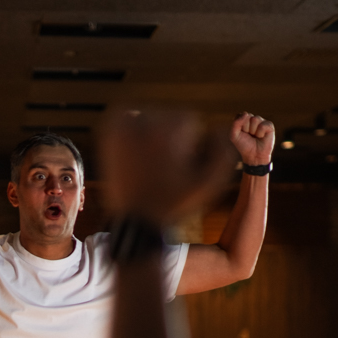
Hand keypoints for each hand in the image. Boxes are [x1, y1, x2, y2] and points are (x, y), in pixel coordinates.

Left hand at [100, 110, 233, 223]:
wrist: (135, 219)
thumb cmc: (175, 202)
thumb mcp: (210, 183)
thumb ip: (226, 150)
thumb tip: (223, 125)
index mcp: (173, 124)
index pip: (192, 121)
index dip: (191, 146)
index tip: (180, 169)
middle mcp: (147, 117)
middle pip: (170, 118)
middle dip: (172, 139)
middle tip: (164, 170)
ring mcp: (124, 121)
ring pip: (152, 118)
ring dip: (154, 136)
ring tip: (150, 165)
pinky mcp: (110, 128)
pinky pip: (130, 119)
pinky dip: (135, 132)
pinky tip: (137, 154)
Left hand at [230, 111, 274, 167]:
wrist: (254, 156)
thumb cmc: (244, 145)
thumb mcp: (234, 135)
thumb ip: (235, 123)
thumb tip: (246, 114)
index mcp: (244, 119)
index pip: (240, 115)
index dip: (240, 126)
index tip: (242, 134)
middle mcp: (252, 119)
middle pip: (247, 116)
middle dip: (246, 128)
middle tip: (249, 136)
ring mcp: (261, 121)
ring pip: (255, 119)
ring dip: (253, 131)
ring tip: (255, 136)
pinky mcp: (269, 125)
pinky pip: (262, 125)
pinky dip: (260, 133)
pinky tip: (261, 137)